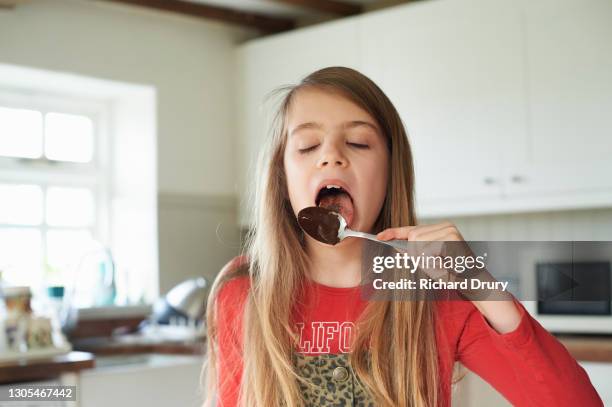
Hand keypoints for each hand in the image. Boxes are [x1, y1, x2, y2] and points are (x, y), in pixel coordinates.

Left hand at [375, 221, 521, 332]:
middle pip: (412, 236)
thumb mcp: (429, 262)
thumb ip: (414, 252)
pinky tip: (446, 267)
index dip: (393, 232)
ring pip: (418, 244)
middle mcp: (445, 225)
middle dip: (415, 254)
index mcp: (440, 228)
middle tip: (434, 265)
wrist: (474, 283)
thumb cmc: (452, 273)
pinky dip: (432, 263)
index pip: (412, 228)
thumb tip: (396, 245)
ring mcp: (449, 229)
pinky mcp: (452, 238)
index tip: (378, 236)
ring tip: (442, 266)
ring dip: (425, 260)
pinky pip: (428, 251)